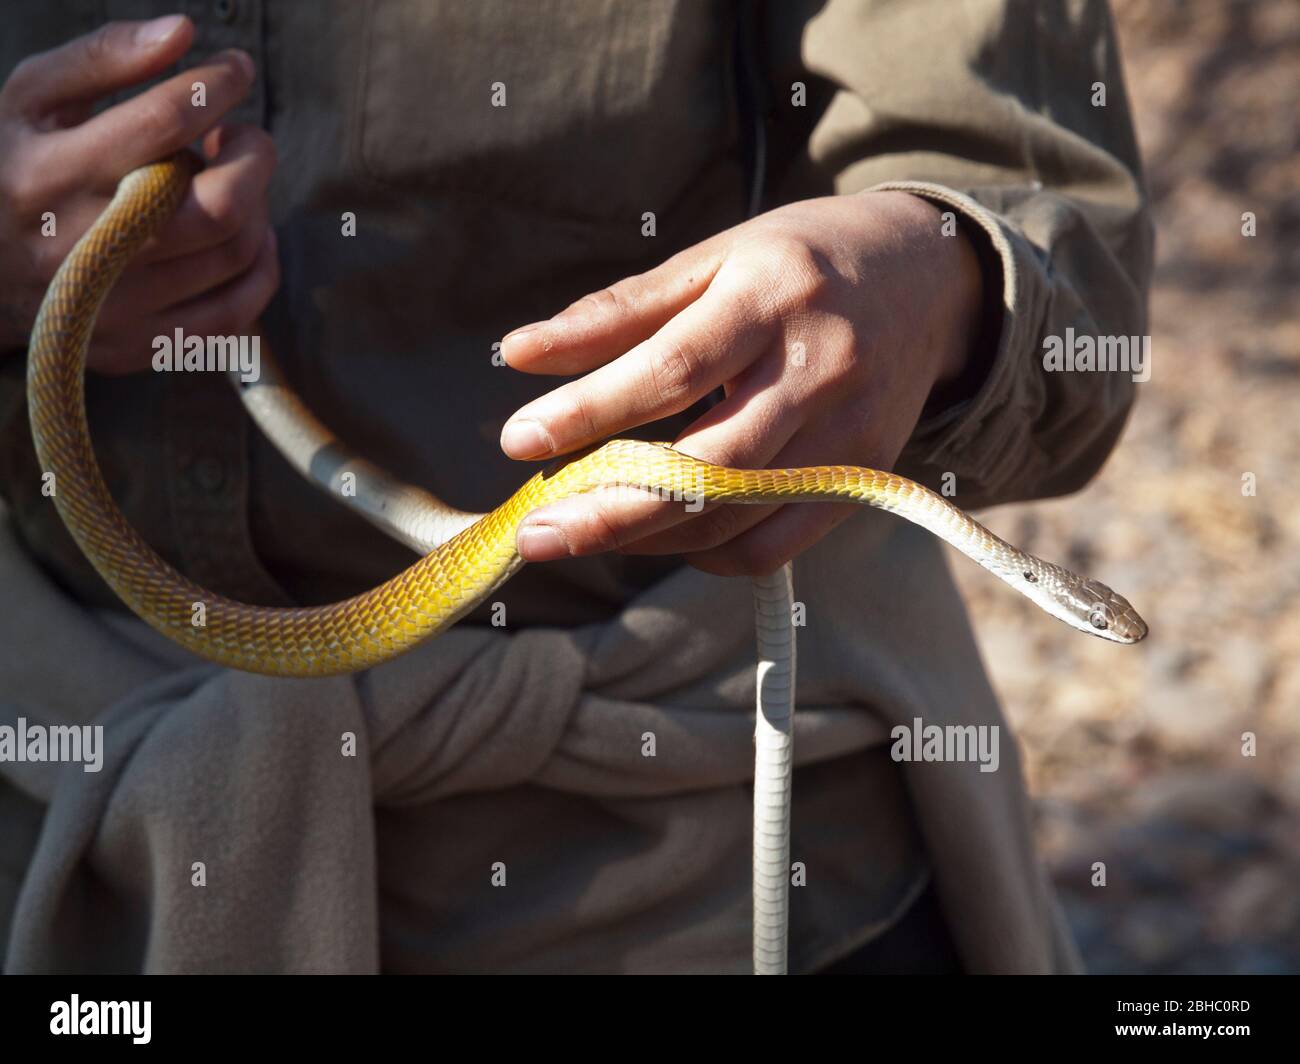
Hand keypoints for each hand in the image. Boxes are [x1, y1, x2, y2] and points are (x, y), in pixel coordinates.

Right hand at [0, 15, 278, 371]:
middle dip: (254, 157)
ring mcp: (118, 306)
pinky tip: (248, 236)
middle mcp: (89, 248)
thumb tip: (184, 33)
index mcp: (52, 174)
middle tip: (241, 137)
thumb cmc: (14, 166)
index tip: (235, 70)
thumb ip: (105, 59)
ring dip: (258, 207)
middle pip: (221, 205)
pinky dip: (260, 267)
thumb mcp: (33, 99)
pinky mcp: (140, 345)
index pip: (164, 122)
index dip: (215, 86)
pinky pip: (238, 312)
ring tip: (232, 181)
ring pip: (237, 254)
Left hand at [499, 191, 984, 575]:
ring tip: (578, 532)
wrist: (927, 281)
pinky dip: (709, 554)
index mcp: (773, 296)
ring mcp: (850, 434)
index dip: (592, 409)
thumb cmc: (799, 263)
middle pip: (709, 465)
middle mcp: (821, 369)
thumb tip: (518, 355)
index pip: (674, 368)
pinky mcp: (863, 479)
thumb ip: (619, 312)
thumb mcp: (714, 260)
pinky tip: (662, 535)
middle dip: (612, 510)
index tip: (519, 440)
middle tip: (535, 534)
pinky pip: (776, 546)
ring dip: (648, 537)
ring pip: (739, 516)